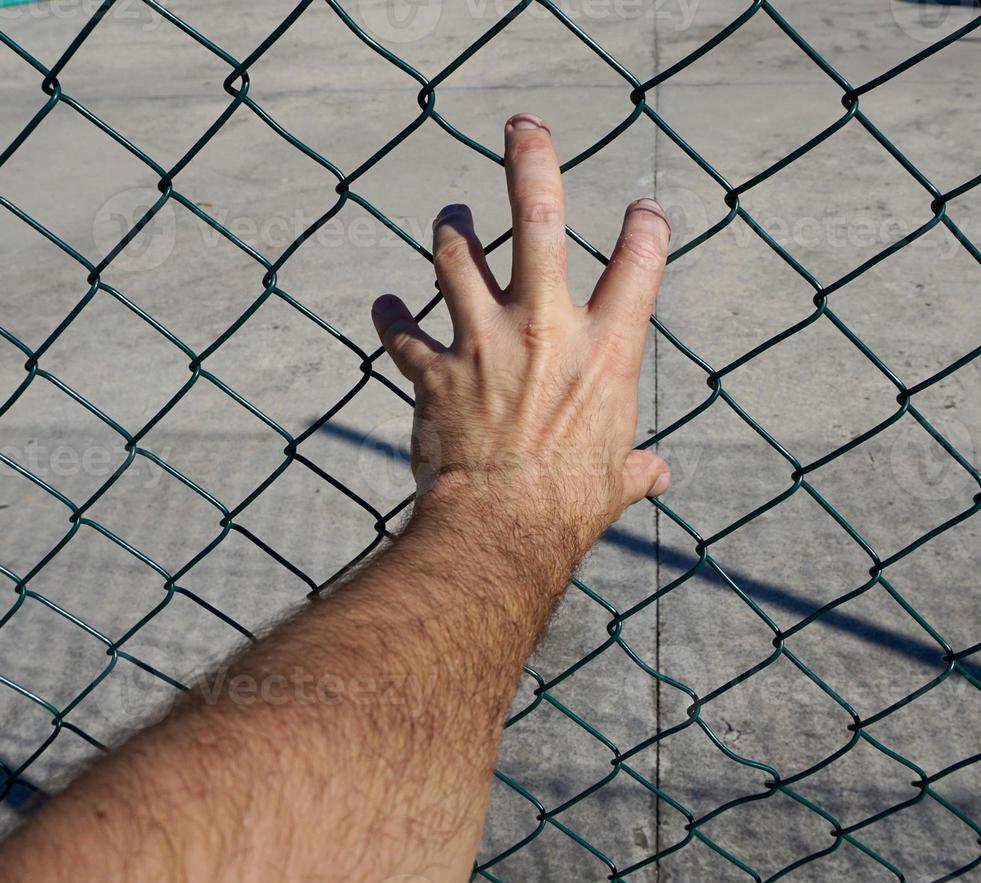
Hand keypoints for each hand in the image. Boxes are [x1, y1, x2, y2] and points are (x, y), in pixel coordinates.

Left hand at [372, 112, 670, 559]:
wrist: (504, 528)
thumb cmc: (570, 506)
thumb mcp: (615, 481)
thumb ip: (635, 467)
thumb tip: (657, 476)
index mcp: (606, 350)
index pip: (639, 263)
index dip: (645, 229)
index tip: (643, 213)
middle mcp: (545, 327)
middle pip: (539, 219)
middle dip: (532, 162)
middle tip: (522, 127)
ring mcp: (484, 342)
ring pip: (456, 255)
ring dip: (452, 230)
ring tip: (452, 216)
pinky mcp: (434, 370)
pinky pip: (403, 333)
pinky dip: (392, 318)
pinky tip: (385, 307)